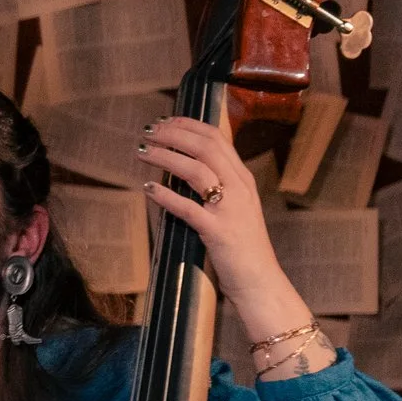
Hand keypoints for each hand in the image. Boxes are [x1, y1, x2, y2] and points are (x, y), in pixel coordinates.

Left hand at [135, 117, 311, 334]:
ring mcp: (229, 209)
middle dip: (173, 134)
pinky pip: (188, 208)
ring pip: (195, 170)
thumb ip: (216, 185)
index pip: (216, 138)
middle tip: (147, 132)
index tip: (164, 121)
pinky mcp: (217, 231)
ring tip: (142, 152)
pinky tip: (148, 189)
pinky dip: (166, 196)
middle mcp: (239, 187)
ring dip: (165, 157)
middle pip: (205, 147)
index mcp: (242, 178)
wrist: (259, 279)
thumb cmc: (241, 244)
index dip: (188, 125)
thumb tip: (183, 167)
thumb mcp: (234, 207)